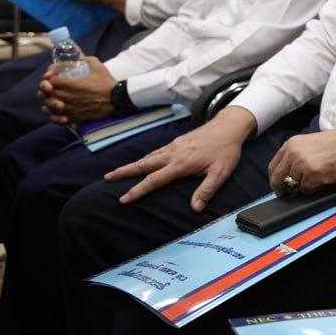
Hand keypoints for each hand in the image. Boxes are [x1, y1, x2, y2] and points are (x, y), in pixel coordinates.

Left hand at [38, 58, 114, 123]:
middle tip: (51, 87)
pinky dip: (54, 116)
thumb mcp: (98, 67)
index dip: (49, 77)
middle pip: (45, 93)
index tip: (53, 76)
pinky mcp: (74, 117)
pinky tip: (56, 112)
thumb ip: (88, 60)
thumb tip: (82, 58)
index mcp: (70, 83)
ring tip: (52, 100)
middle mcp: (66, 96)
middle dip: (46, 89)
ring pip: (48, 106)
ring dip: (48, 102)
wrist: (116, 100)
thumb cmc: (107, 83)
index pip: (49, 80)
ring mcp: (69, 108)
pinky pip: (57, 119)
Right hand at [104, 105, 255, 210]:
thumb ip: (207, 190)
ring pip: (148, 157)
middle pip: (143, 164)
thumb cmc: (226, 150)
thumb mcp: (221, 172)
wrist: (229, 126)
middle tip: (107, 178)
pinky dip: (145, 158)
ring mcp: (174, 146)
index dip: (137, 190)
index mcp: (181, 164)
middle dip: (123, 172)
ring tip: (118, 172)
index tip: (123, 199)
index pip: (154, 180)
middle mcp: (173, 154)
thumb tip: (195, 208)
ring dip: (132, 165)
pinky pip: (157, 152)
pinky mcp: (177, 142)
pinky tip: (144, 162)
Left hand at [267, 120, 335, 194]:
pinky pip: (307, 190)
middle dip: (283, 188)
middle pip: (277, 179)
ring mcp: (302, 164)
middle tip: (292, 192)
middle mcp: (293, 153)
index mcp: (292, 144)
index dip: (277, 179)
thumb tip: (291, 175)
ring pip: (293, 185)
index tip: (282, 186)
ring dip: (303, 187)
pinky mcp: (313, 174)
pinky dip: (314, 189)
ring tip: (317, 180)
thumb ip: (298, 155)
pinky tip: (324, 180)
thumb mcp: (312, 143)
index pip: (273, 166)